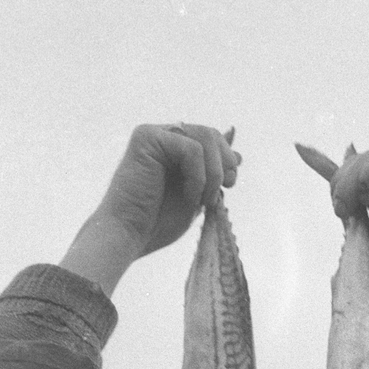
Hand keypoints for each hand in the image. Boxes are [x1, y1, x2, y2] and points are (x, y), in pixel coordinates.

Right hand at [61, 124, 240, 294]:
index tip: (229, 184)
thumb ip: (214, 174)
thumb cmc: (157, 224)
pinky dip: (198, 176)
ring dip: (213, 173)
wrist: (129, 236)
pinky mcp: (146, 137)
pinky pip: (191, 148)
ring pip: (204, 137)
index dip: (227, 158)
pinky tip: (189, 196)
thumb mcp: (197, 196)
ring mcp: (153, 134)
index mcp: (172, 149)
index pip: (210, 138)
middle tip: (225, 188)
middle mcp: (161, 136)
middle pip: (210, 133)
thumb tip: (240, 155)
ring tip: (203, 200)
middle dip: (224, 163)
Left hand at [328, 139, 368, 329]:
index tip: (300, 152)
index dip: (326, 162)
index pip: (352, 169)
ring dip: (368, 167)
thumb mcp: (357, 243)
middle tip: (342, 207)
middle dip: (346, 176)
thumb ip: (349, 215)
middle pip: (367, 156)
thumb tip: (335, 193)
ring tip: (362, 198)